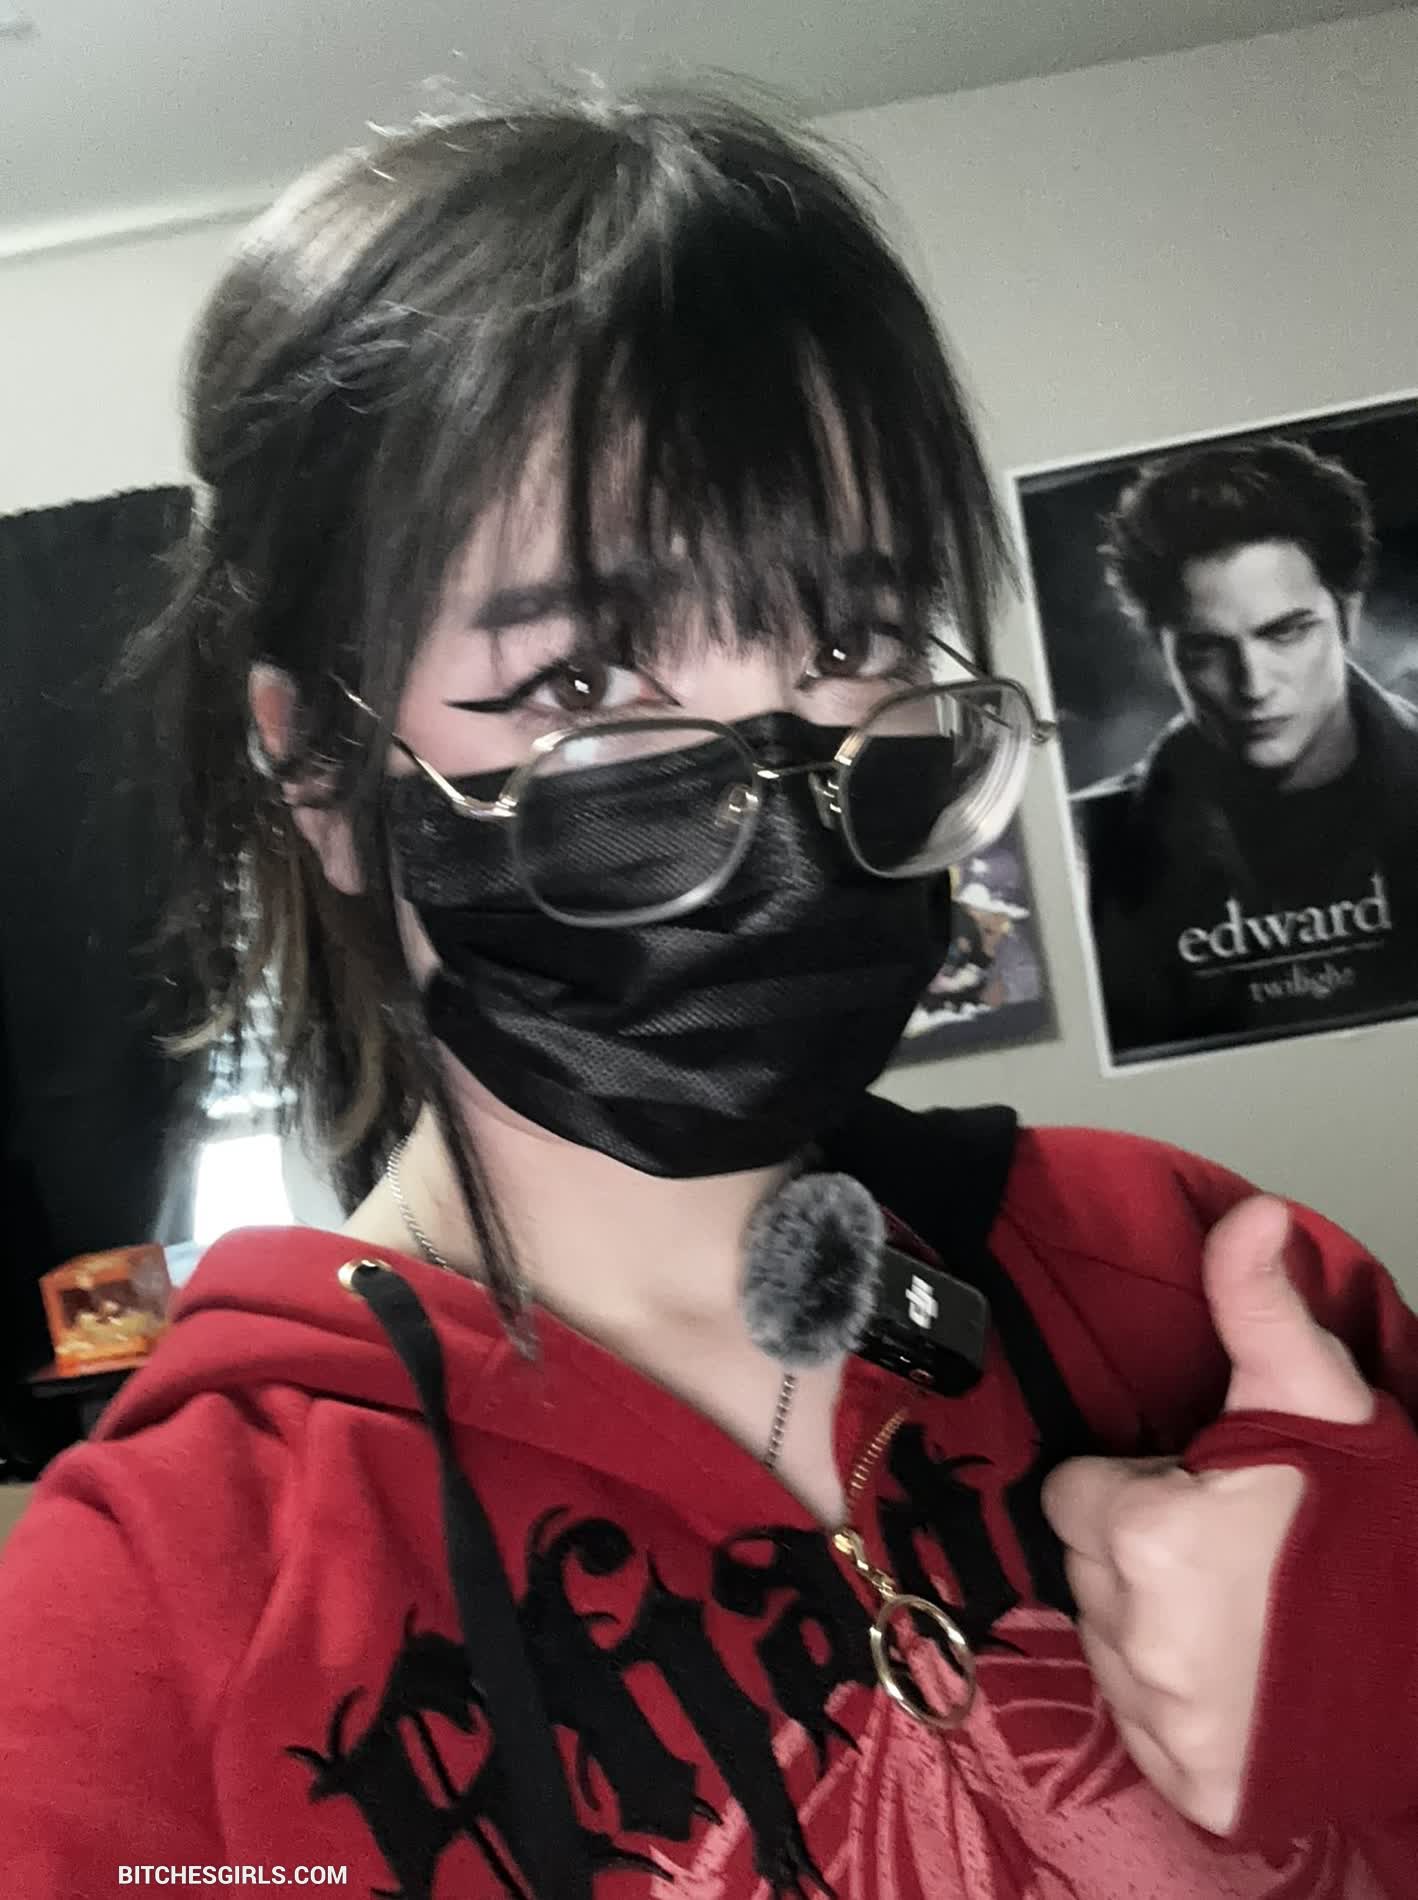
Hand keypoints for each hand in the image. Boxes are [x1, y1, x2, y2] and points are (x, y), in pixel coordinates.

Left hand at [1041, 1196, 1373, 1834]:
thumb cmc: (1374, 1521)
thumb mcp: (1317, 1397)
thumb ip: (1258, 1304)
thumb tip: (1250, 1211)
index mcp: (1146, 1536)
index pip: (1074, 1497)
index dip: (1133, 1486)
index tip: (1193, 1491)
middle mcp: (1140, 1638)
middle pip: (1088, 1574)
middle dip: (1139, 1555)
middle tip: (1226, 1554)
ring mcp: (1167, 1724)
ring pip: (1109, 1648)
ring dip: (1152, 1629)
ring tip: (1241, 1614)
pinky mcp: (1197, 1787)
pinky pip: (1147, 1731)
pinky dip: (1181, 1710)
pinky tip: (1243, 1678)